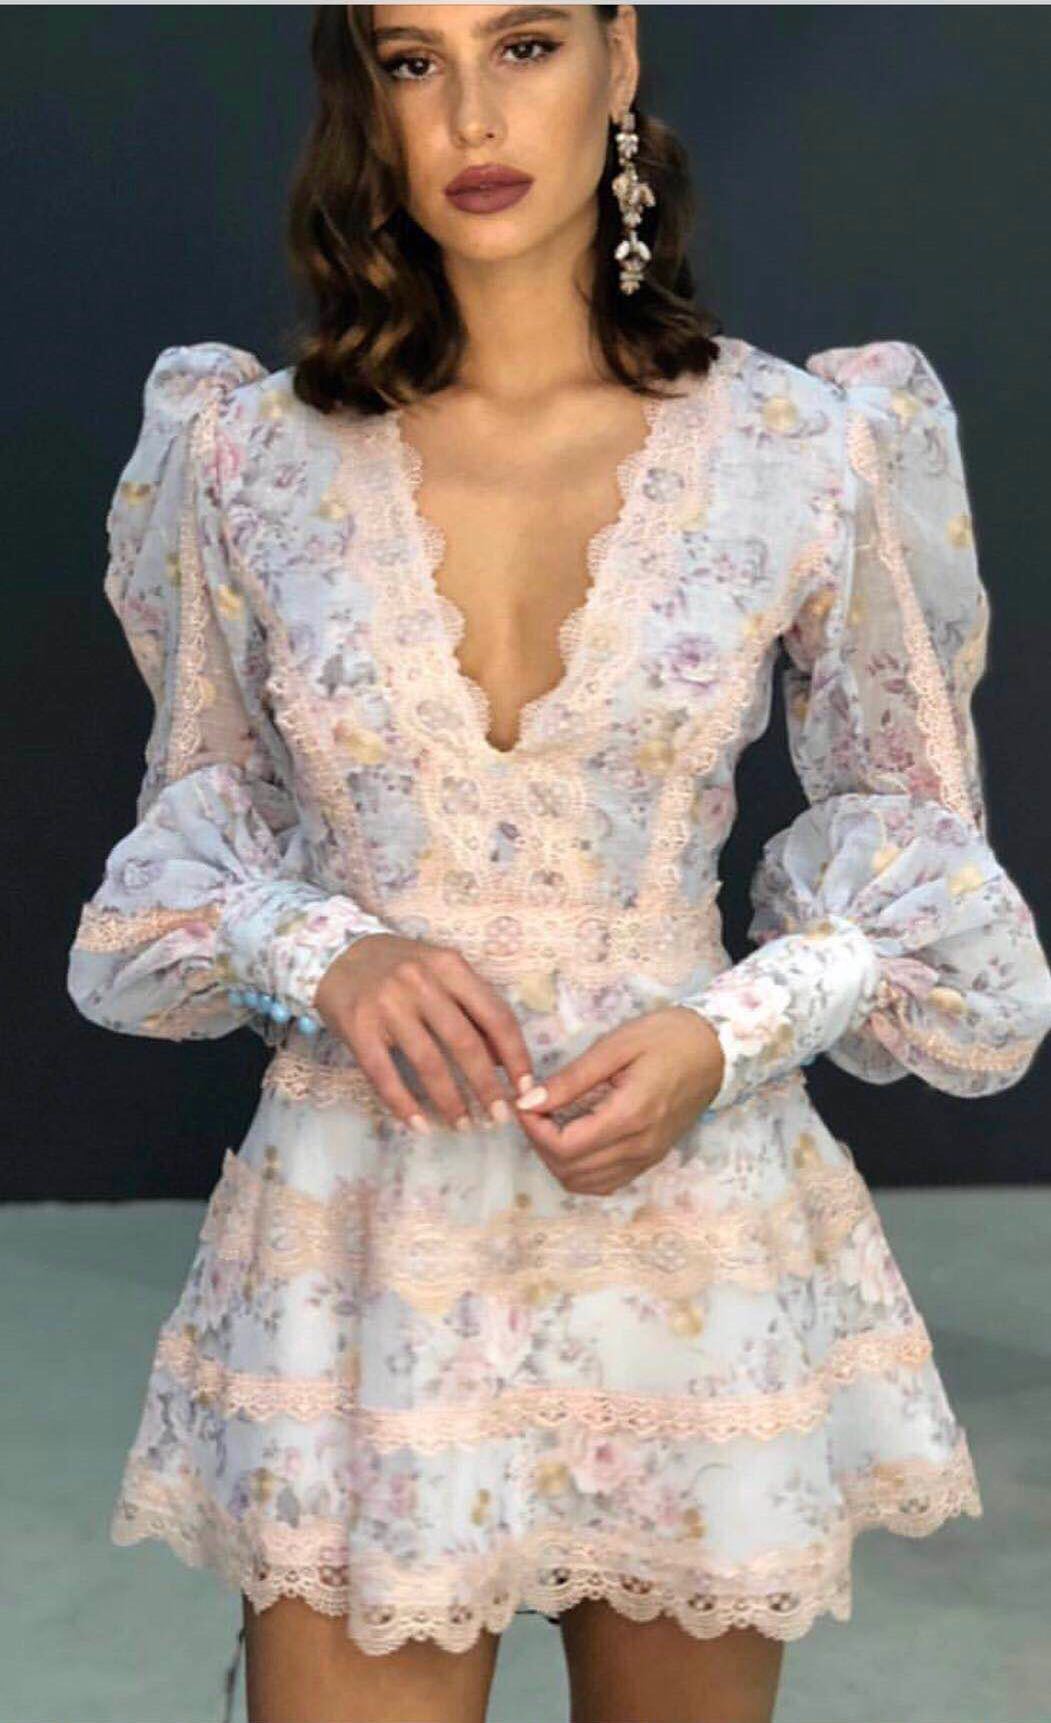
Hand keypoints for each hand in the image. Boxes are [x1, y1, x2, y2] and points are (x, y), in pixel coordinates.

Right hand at [314, 934, 537, 1133]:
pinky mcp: (358, 1027)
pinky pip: (384, 1074)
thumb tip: (503, 1059)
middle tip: (499, 1117)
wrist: (337, 953)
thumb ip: (473, 1007)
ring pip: (428, 1062)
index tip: (526, 1087)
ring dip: (450, 1101)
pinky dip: (403, 1104)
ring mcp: (386, 1004)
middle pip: (464, 1042)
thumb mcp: (442, 972)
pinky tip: (419, 1124)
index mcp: (450, 966)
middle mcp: (420, 981)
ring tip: (463, 1125)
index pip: (495, 1015)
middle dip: (486, 1086)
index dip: (515, 1055)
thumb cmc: (400, 967)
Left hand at [510, 1006, 725, 1195]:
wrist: (716, 1049)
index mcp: (630, 1116)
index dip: (534, 1130)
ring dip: (557, 1161)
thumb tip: (530, 1101)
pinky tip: (573, 1142)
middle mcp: (639, 1146)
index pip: (564, 1147)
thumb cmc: (667, 1037)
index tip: (525, 1103)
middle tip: (533, 1110)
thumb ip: (572, 1078)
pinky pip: (606, 1183)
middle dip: (540, 1144)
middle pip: (570, 1170)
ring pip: (585, 1184)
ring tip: (550, 1124)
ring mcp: (647, 1157)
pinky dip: (580, 1171)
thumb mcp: (616, 1045)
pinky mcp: (651, 1158)